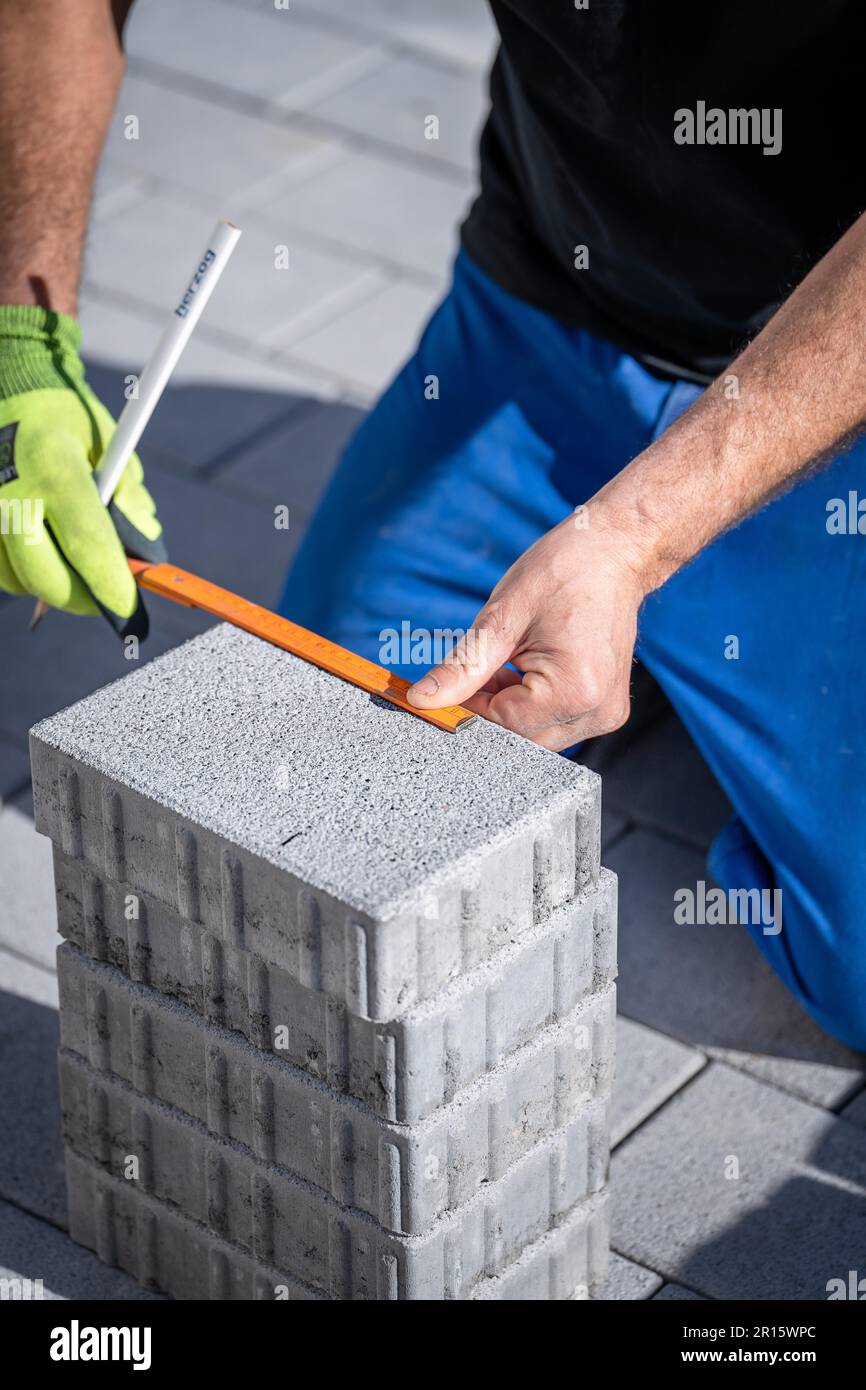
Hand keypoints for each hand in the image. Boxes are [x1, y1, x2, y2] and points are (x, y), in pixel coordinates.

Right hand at [0, 306, 163, 618]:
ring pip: (16, 580)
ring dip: (50, 588)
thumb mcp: (112, 444)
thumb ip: (130, 498)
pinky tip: (43, 557)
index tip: (130, 609)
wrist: (8, 381)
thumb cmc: (67, 416)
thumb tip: (141, 552)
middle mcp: (9, 490)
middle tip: (105, 601)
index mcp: (53, 467)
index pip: (88, 544)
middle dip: (83, 600)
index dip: (112, 587)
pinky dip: (22, 573)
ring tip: (75, 572)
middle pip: (46, 578)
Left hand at [406, 507, 650, 749]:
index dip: (467, 708)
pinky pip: (554, 723)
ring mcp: (606, 714)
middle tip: (479, 666)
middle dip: (489, 709)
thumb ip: (462, 667)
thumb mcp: (502, 617)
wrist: (614, 553)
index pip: (502, 726)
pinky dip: (530, 704)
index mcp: (575, 690)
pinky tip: (525, 670)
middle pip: (521, 738)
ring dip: (509, 708)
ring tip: (508, 660)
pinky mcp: (605, 709)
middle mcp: (597, 712)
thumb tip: (424, 699)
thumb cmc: (564, 572)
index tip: (447, 683)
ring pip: (535, 735)